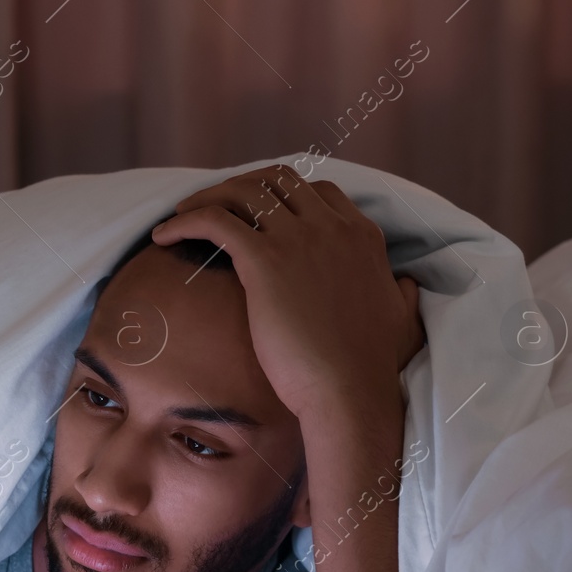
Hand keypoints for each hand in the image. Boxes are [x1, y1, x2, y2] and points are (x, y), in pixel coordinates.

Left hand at [152, 164, 424, 423]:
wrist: (350, 392)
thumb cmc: (370, 367)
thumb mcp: (401, 319)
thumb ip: (403, 294)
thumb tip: (407, 284)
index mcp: (361, 234)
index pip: (316, 189)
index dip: (280, 194)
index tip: (252, 212)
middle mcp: (331, 227)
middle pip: (276, 179)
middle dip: (239, 186)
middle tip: (209, 208)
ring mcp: (299, 240)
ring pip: (244, 191)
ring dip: (208, 196)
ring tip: (180, 218)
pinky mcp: (265, 261)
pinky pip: (216, 220)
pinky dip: (186, 220)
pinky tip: (163, 237)